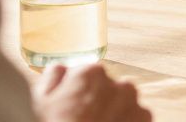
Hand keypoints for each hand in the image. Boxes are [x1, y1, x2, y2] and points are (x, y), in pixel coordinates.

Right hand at [31, 64, 150, 121]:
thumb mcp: (41, 99)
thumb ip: (55, 75)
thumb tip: (63, 69)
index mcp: (92, 73)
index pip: (90, 75)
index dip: (81, 92)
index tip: (75, 106)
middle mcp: (118, 83)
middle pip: (110, 89)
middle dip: (101, 102)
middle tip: (87, 119)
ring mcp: (134, 104)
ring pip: (125, 104)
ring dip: (116, 113)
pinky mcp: (144, 120)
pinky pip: (136, 119)